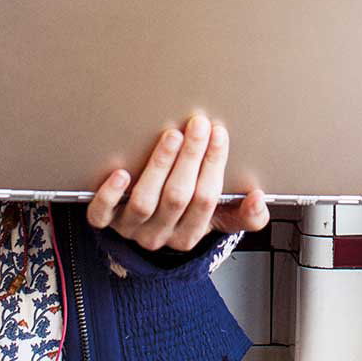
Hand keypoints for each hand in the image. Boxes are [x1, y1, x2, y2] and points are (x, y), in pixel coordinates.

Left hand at [85, 113, 269, 251]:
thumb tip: (258, 199)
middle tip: (198, 125)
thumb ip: (244, 214)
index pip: (206, 200)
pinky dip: (110, 195)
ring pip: (145, 201)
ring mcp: (130, 228)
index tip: (218, 134)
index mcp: (190, 234)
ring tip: (171, 137)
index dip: (213, 165)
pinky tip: (120, 173)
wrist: (145, 229)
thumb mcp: (217, 218)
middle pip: (178, 197)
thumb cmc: (183, 214)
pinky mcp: (105, 220)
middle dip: (191, 157)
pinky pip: (102, 214)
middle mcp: (160, 235)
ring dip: (160, 166)